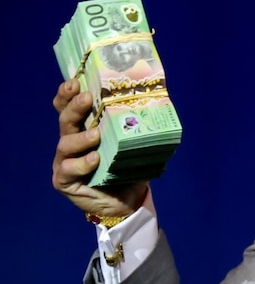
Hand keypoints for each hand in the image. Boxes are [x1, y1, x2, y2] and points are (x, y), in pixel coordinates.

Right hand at [52, 79, 148, 217]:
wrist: (127, 201)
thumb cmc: (128, 168)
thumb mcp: (133, 143)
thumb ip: (137, 125)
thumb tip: (160, 101)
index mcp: (83, 128)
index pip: (68, 106)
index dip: (67, 94)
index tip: (75, 82)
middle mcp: (70, 142)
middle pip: (65, 119)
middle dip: (74, 107)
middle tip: (87, 98)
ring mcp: (64, 161)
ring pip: (65, 143)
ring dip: (81, 137)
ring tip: (97, 134)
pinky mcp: (64, 181)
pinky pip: (68, 169)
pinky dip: (81, 163)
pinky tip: (95, 159)